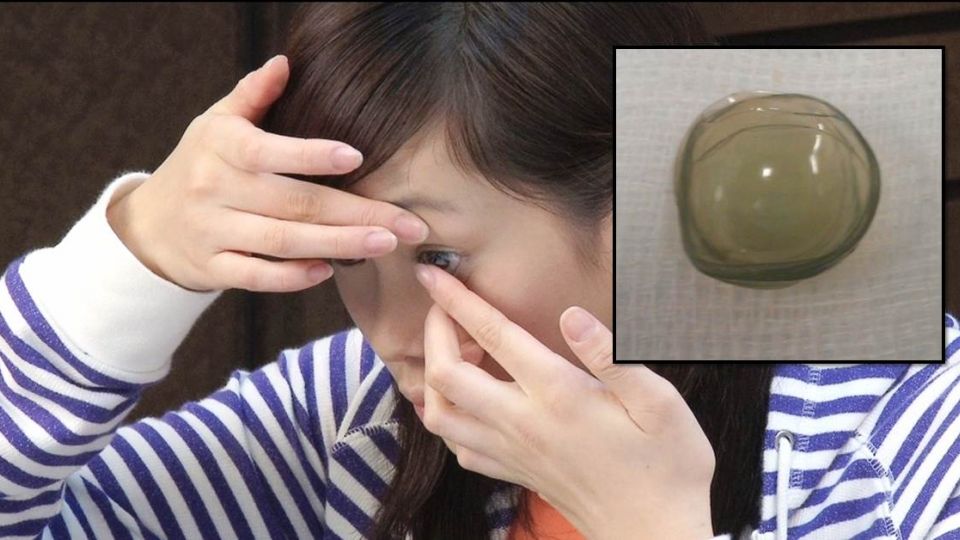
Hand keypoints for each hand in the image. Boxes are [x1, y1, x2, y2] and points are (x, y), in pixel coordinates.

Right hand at [107, 54, 429, 292]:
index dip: (313, 155)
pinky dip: (293, 277)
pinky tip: (329, 270)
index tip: (357, 157)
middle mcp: (217, 189)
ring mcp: (214, 232)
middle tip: (406, 223)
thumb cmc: (200, 165)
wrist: (148, 226)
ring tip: (385, 244)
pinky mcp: (213, 269)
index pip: (271, 151)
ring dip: (339, 244)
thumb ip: (253, 96)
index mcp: (224, 148)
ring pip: (284, 242)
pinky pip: (257, 276)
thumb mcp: (217, 124)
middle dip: (357, 213)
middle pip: (296, 204)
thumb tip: (285, 63)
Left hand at [414, 264, 715, 539]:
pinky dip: (448, 418)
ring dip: (432, 377)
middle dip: (432, 333)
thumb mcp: (659, 403)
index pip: (493, 336)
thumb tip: (571, 315)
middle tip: (442, 308)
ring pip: (440, 416)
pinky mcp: (512, 473)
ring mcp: (512, 452)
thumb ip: (612, 356)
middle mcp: (522, 423)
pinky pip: (458, 446)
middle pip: (445, 376)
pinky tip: (468, 399)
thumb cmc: (667, 465)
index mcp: (557, 395)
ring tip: (453, 351)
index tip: (432, 274)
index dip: (456, 300)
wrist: (653, 532)